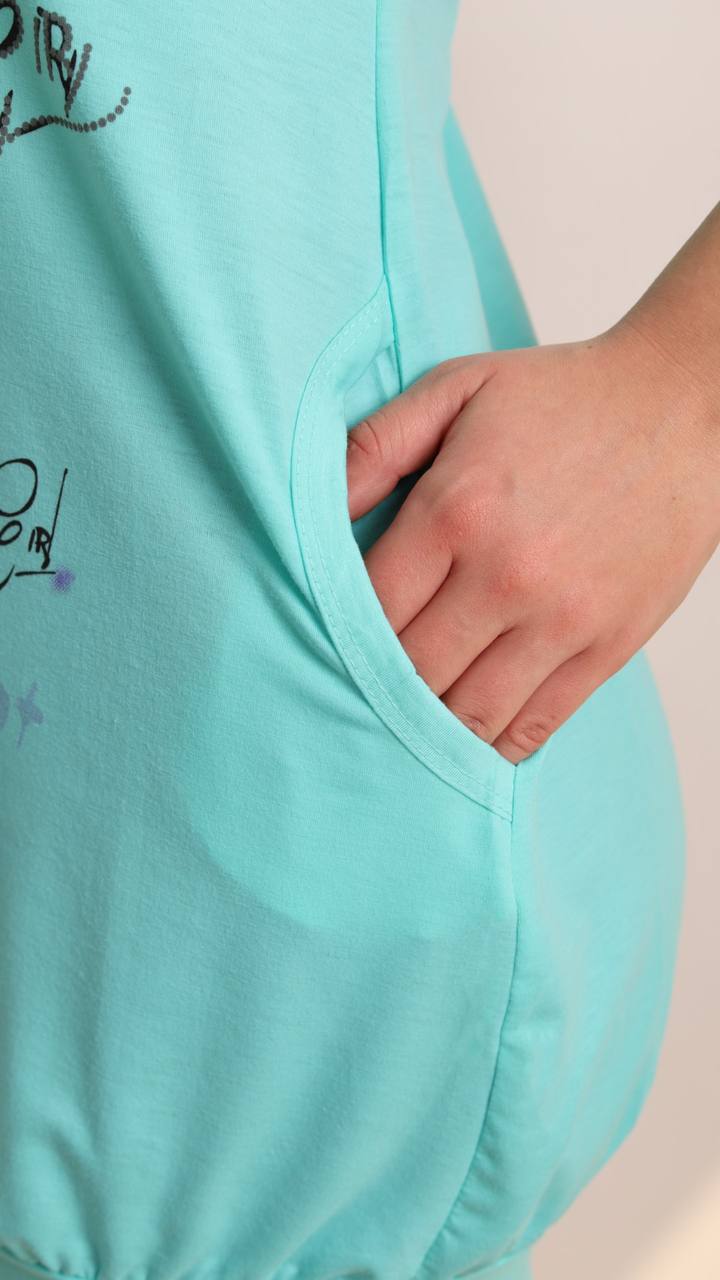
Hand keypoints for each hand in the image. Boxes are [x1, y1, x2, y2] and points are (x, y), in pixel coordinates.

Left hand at [345, 323, 719, 762]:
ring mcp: (563, 618)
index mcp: (457, 509)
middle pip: (409, 672)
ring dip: (426, 728)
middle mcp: (507, 573)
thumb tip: (306, 510)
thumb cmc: (564, 397)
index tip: (321, 639)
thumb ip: (375, 446)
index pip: (366, 608)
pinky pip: (536, 724)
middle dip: (373, 686)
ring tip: (402, 721)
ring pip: (467, 715)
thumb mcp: (458, 388)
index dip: (333, 634)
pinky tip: (467, 738)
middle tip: (354, 687)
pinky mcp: (609, 645)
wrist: (686, 405)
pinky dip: (492, 745)